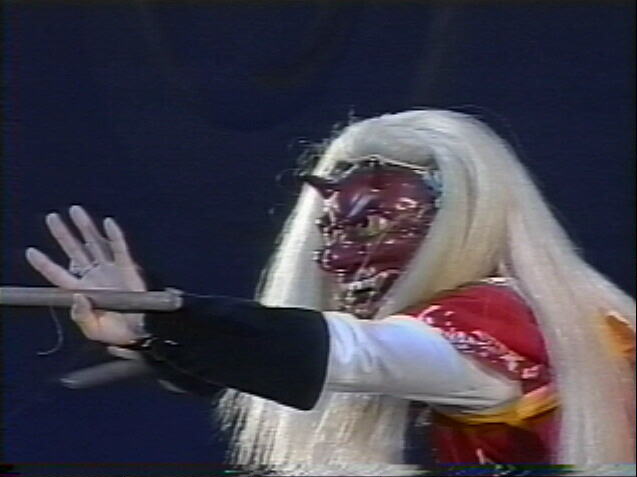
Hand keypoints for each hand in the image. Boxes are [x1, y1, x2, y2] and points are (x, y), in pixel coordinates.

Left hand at [26, 205, 147, 344]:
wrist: (141, 332)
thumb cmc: (116, 333)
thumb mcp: (94, 330)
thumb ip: (82, 316)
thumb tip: (77, 296)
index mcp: (82, 291)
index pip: (59, 274)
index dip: (45, 264)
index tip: (31, 252)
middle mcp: (94, 277)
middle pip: (75, 252)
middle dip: (63, 234)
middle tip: (52, 218)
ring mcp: (110, 270)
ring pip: (95, 245)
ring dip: (86, 228)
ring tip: (75, 211)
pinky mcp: (127, 268)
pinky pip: (120, 249)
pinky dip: (115, 236)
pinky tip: (108, 223)